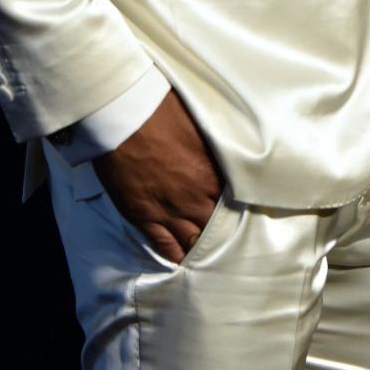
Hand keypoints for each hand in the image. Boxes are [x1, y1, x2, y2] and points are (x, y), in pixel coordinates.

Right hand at [93, 88, 222, 263]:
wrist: (124, 116)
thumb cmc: (162, 109)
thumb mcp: (201, 121)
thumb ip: (216, 143)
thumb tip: (229, 144)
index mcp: (213, 173)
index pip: (236, 202)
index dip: (239, 209)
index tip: (245, 213)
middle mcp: (196, 197)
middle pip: (217, 226)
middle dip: (223, 233)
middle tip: (231, 242)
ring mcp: (170, 210)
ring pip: (193, 240)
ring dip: (202, 247)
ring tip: (209, 254)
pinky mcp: (144, 217)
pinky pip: (165, 246)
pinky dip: (176, 255)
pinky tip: (183, 259)